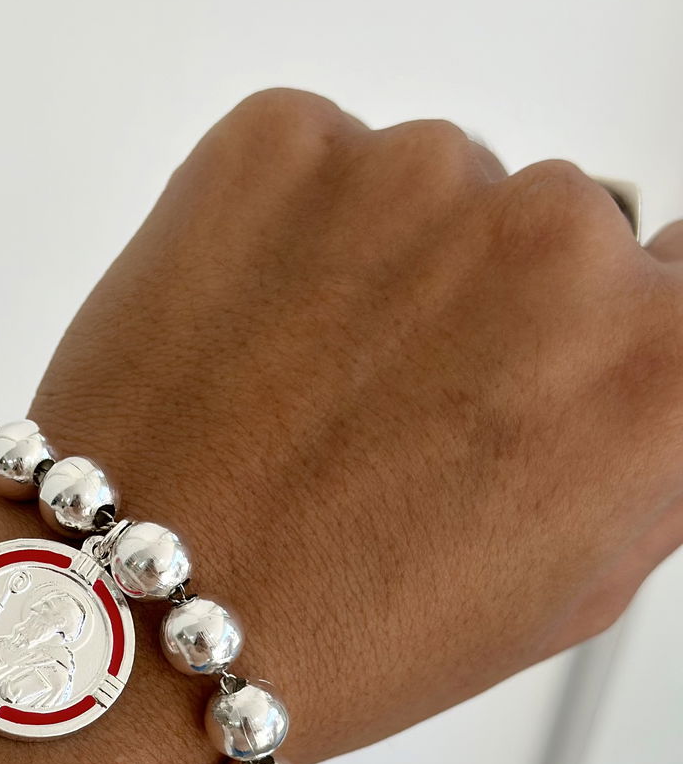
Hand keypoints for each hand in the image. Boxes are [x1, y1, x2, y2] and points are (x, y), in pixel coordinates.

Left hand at [0, 90, 682, 763]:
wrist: (135, 611)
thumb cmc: (342, 625)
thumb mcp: (574, 580)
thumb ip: (653, 441)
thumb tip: (662, 342)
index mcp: (661, 360)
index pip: (680, 277)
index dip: (600, 334)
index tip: (541, 370)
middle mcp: (561, 238)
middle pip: (558, 229)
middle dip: (492, 306)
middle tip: (397, 412)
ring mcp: (416, 173)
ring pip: (431, 193)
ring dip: (385, 264)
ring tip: (306, 387)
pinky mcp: (284, 138)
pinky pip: (318, 164)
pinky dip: (289, 230)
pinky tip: (251, 337)